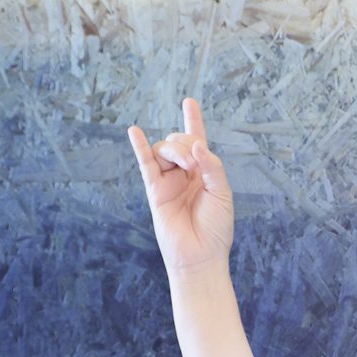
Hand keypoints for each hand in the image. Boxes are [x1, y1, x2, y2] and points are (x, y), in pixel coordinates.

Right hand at [127, 98, 233, 276]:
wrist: (200, 254)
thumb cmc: (216, 227)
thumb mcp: (222, 193)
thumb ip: (211, 166)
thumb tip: (197, 144)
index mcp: (205, 172)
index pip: (199, 140)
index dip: (194, 120)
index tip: (189, 102)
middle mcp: (186, 173)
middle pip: (180, 141)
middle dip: (187, 144)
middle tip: (194, 164)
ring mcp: (169, 180)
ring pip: (164, 150)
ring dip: (174, 150)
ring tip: (185, 166)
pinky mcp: (155, 190)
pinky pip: (145, 163)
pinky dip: (139, 146)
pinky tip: (134, 131)